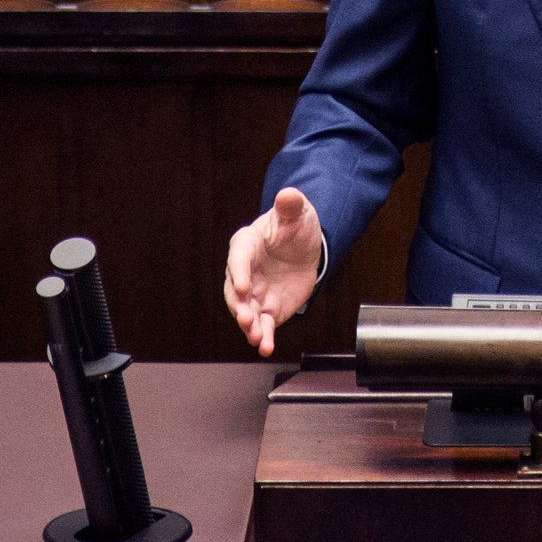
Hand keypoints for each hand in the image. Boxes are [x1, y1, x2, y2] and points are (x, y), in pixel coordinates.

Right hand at [223, 187, 324, 355]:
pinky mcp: (268, 308)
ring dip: (249, 326)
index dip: (239, 272)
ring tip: (256, 337)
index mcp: (247, 244)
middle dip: (239, 306)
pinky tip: (265, 346)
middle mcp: (245, 271)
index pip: (238, 258)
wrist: (306, 247)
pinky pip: (263, 325)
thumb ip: (290, 205)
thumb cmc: (294, 226)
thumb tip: (288, 194)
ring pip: (247, 312)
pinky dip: (264, 337)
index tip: (243, 286)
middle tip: (246, 317)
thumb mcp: (296, 212)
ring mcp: (254, 293)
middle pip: (236, 291)